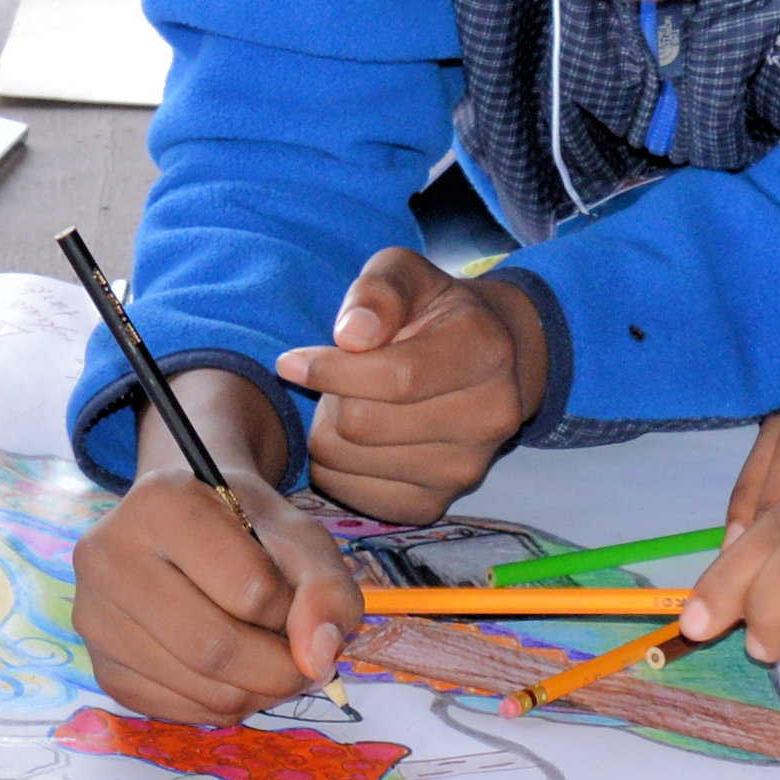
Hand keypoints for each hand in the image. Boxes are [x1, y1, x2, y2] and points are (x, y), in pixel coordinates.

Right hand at [74, 459, 363, 721]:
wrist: (189, 527)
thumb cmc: (247, 529)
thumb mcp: (302, 540)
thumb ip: (326, 591)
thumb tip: (318, 660)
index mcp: (162, 501)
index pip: (251, 591)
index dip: (292, 610)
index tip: (293, 599)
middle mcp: (108, 555)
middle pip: (214, 649)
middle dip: (278, 671)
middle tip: (300, 662)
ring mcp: (93, 614)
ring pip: (197, 689)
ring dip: (254, 694)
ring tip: (265, 662)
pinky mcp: (98, 664)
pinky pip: (173, 712)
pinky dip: (218, 707)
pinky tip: (227, 675)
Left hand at [279, 247, 547, 522]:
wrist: (484, 363)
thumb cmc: (432, 312)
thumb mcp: (406, 275)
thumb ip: (378, 292)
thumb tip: (351, 336)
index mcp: (484, 351)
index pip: (397, 377)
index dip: (332, 371)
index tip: (292, 361)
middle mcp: (488, 417)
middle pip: (365, 424)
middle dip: (330, 398)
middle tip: (332, 380)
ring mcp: (465, 468)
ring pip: (350, 461)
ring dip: (328, 431)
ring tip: (348, 403)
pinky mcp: (437, 504)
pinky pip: (356, 496)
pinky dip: (337, 468)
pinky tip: (353, 439)